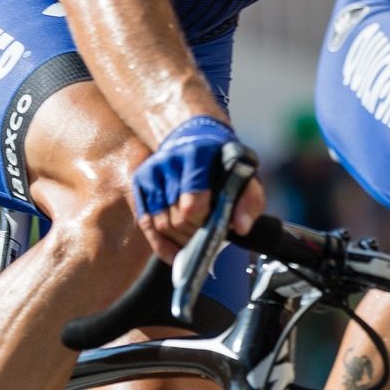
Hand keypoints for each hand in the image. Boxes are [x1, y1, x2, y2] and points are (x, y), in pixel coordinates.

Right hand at [130, 117, 264, 260]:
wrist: (196, 135)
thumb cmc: (222, 161)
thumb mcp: (244, 175)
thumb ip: (249, 201)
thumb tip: (240, 228)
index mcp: (196, 155)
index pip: (192, 206)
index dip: (204, 224)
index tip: (218, 227)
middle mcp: (169, 161)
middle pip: (175, 218)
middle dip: (193, 234)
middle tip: (207, 235)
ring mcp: (151, 171)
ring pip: (159, 223)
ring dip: (179, 240)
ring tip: (196, 240)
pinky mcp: (141, 181)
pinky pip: (145, 222)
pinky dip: (160, 243)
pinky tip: (174, 254)